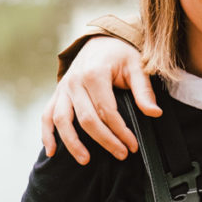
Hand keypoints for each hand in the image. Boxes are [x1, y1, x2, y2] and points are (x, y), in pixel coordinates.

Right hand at [40, 36, 160, 163]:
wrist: (101, 40)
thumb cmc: (121, 55)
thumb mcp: (137, 66)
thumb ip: (144, 90)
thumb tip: (155, 113)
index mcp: (95, 73)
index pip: (107, 110)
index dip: (120, 131)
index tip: (132, 146)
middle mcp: (75, 81)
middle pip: (86, 119)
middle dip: (104, 140)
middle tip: (121, 155)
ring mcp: (63, 88)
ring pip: (62, 120)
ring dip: (72, 143)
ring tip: (86, 161)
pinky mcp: (57, 93)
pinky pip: (47, 115)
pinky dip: (46, 134)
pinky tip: (52, 152)